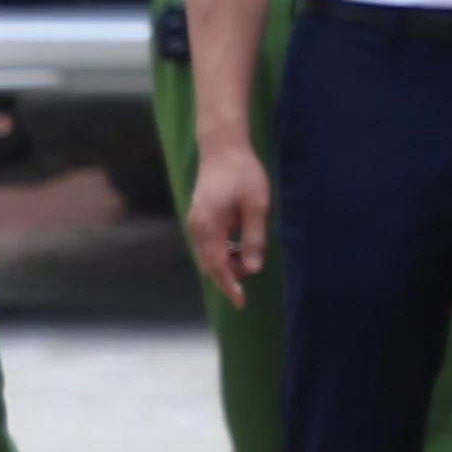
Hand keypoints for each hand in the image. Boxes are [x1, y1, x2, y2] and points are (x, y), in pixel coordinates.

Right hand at [182, 138, 271, 307]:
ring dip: (226, 264)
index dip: (230, 286)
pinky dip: (222, 253)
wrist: (222, 148)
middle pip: (209, 265)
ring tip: (249, 256)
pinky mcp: (198, 219)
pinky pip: (208, 246)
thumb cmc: (243, 173)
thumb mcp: (256, 206)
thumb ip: (254, 239)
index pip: (218, 266)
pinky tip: (239, 246)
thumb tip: (252, 268)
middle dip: (229, 276)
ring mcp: (194, 224)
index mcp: (208, 227)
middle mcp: (196, 229)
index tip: (241, 303)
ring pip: (208, 257)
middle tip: (251, 273)